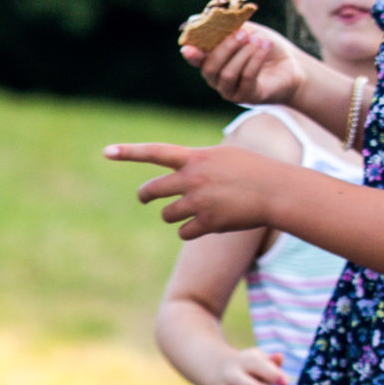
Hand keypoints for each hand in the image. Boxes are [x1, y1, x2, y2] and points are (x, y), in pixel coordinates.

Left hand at [104, 142, 292, 239]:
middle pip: (150, 191)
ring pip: (166, 215)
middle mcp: (192, 178)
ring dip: (174, 215)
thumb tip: (179, 169)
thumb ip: (198, 161)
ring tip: (195, 209)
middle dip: (145, 195)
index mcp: (195, 158)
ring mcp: (198, 201)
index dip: (129, 152)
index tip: (105, 151)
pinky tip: (208, 223)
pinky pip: (183, 232)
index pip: (155, 152)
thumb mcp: (224, 155)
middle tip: (145, 197)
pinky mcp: (207, 222)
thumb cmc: (254, 170)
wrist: (278, 191)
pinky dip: (191, 231)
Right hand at [184, 22, 310, 107]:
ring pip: (228, 74)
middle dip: (226, 48)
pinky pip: (247, 78)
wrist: (292, 65)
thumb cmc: (266, 47)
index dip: (192, 55)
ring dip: (244, 54)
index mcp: (214, 63)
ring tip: (260, 40)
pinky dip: (256, 60)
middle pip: (211, 68)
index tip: (187, 48)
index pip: (198, 61)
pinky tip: (266, 46)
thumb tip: (212, 19)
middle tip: (243, 33)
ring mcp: (231, 91)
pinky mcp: (248, 97)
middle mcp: (218, 80)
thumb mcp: (249, 32)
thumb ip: (231, 28)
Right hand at [212, 347, 287, 384]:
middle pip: (239, 383)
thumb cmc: (252, 367)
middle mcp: (230, 377)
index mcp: (243, 362)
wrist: (222, 371)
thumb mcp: (260, 359)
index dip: (271, 374)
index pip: (256, 365)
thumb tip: (279, 357)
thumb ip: (271, 361)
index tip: (286, 383)